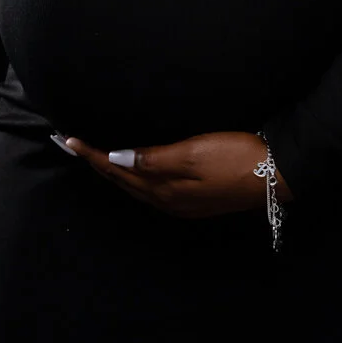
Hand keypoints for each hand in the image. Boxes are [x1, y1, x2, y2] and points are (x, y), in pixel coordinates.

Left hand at [60, 130, 294, 217]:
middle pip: (121, 180)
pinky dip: (132, 177)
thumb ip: (154, 158)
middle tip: (68, 144)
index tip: (66, 139)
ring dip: (111, 171)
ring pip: (134, 187)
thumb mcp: (194, 153)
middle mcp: (166, 200)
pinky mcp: (194, 200)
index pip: (116, 169)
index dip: (91, 154)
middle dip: (94, 163)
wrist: (275, 176)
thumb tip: (116, 159)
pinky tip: (132, 169)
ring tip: (92, 156)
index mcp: (162, 189)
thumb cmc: (235, 156)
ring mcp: (181, 203)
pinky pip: (150, 189)